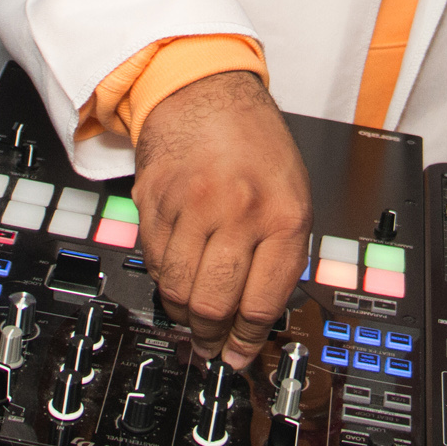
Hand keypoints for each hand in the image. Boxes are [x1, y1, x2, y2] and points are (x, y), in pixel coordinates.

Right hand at [132, 70, 311, 367]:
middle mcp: (238, 209)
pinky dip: (163, 280)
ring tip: (191, 317)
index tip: (240, 355)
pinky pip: (155, 263)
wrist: (203, 89)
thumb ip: (281, 250)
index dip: (248, 341)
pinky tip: (175, 278)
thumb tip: (261, 315)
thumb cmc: (253, 140)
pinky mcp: (154, 201)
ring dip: (183, 315)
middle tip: (210, 346)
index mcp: (282, 211)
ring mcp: (192, 204)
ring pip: (178, 290)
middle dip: (211, 337)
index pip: (263, 301)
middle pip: (214, 303)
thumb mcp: (291, 191)